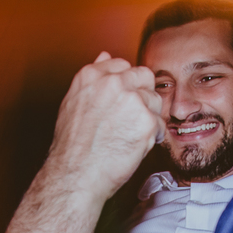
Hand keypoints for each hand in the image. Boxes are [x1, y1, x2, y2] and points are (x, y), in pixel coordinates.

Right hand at [44, 52, 164, 202]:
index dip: (126, 84)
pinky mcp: (146, 121)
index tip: (123, 100)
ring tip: (131, 135)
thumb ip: (93, 78)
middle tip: (131, 118)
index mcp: (91, 76)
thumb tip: (104, 56)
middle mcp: (112, 83)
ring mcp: (131, 100)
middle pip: (144, 77)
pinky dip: (153, 136)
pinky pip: (160, 123)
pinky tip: (136, 146)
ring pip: (155, 100)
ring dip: (149, 116)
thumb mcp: (73, 103)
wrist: (75, 176)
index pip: (122, 65)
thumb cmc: (72, 147)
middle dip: (142, 95)